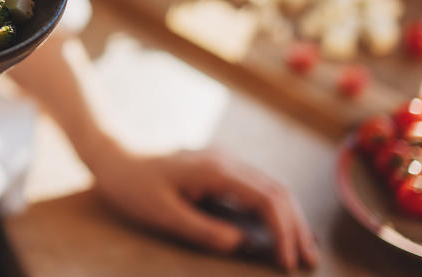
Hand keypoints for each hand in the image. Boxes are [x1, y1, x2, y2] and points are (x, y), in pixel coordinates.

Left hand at [90, 146, 318, 271]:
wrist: (113, 156)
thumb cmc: (133, 186)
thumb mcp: (163, 214)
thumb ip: (203, 230)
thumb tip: (242, 244)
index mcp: (216, 170)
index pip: (266, 198)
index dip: (284, 231)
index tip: (288, 263)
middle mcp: (226, 160)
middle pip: (278, 191)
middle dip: (297, 226)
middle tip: (308, 262)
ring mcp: (225, 161)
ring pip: (271, 187)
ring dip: (290, 217)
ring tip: (303, 250)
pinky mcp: (220, 168)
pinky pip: (257, 187)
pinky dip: (275, 209)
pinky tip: (281, 229)